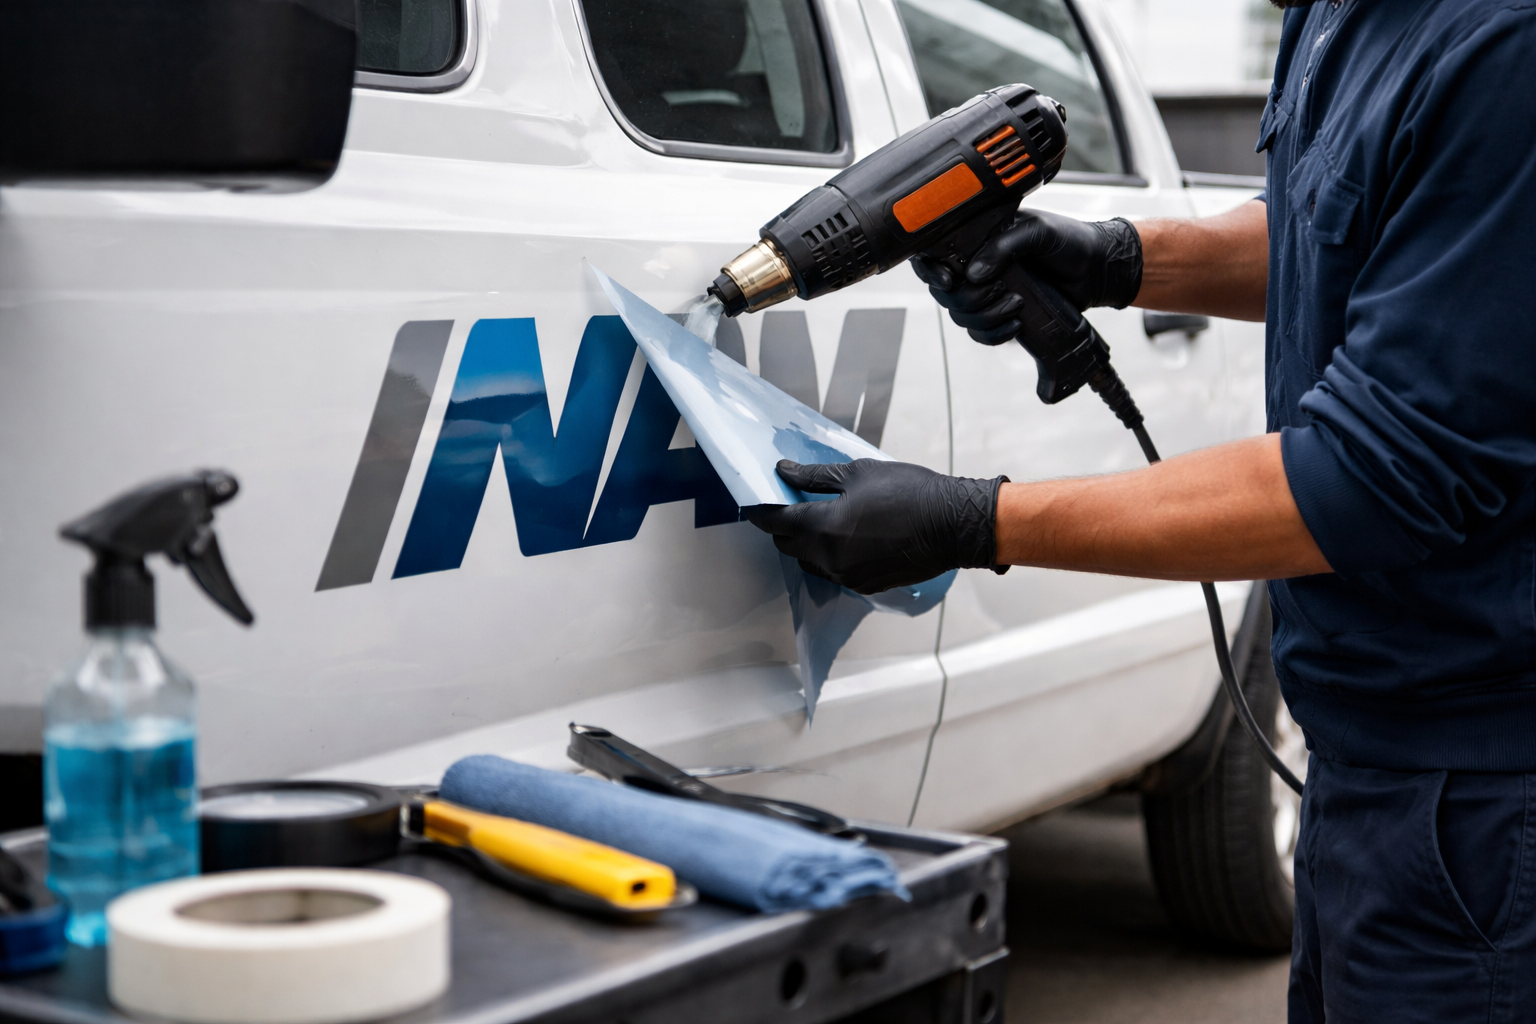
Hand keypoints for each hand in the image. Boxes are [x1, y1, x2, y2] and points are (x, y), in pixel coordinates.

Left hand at [746, 459, 1008, 594]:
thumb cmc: (909, 492)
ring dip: (806, 544)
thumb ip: (814, 477)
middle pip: (788, 545)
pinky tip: (846, 538)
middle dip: (783, 527)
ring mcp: (846, 576)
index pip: (776, 523)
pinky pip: (833, 572)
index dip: (761, 511)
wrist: (953, 526)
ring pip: (810, 562)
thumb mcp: (858, 473)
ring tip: (821, 520)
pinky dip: (830, 556)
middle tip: (792, 504)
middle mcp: (829, 558)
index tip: (755, 501)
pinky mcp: (864, 586)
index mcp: (823, 528)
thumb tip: (784, 472)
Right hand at [910, 210, 1142, 343]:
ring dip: (985, 317)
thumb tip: (973, 273)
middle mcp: (978, 265)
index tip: (949, 280)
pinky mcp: (1000, 315)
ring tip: (1015, 306)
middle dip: (968, 298)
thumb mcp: (1039, 232)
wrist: (1098, 271)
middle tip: (998, 290)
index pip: (936, 254)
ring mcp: (988, 292)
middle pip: (946, 293)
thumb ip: (1005, 246)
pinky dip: (993, 334)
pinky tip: (1014, 325)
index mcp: (980, 239)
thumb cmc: (1072, 242)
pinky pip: (980, 334)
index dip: (932, 271)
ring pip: (961, 316)